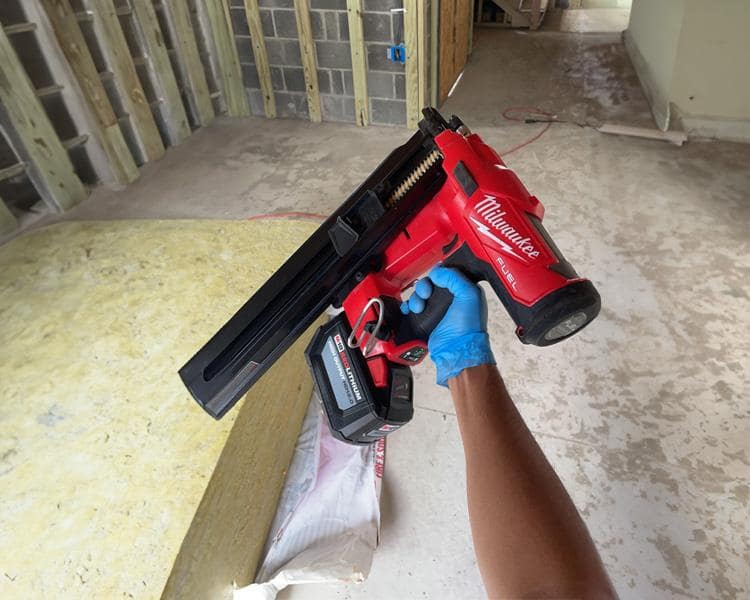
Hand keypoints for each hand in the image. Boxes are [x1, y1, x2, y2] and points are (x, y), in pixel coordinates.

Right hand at [401, 267, 494, 385]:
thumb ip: (455, 277)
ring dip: (416, 297)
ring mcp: (438, 310)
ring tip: (419, 307)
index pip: (447, 274)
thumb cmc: (468, 326)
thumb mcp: (469, 294)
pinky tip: (410, 309)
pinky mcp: (427, 320)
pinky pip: (413, 307)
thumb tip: (437, 272)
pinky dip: (408, 306)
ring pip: (420, 294)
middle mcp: (451, 300)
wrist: (456, 349)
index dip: (439, 274)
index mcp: (463, 291)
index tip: (435, 279)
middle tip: (426, 294)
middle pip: (430, 283)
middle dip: (424, 286)